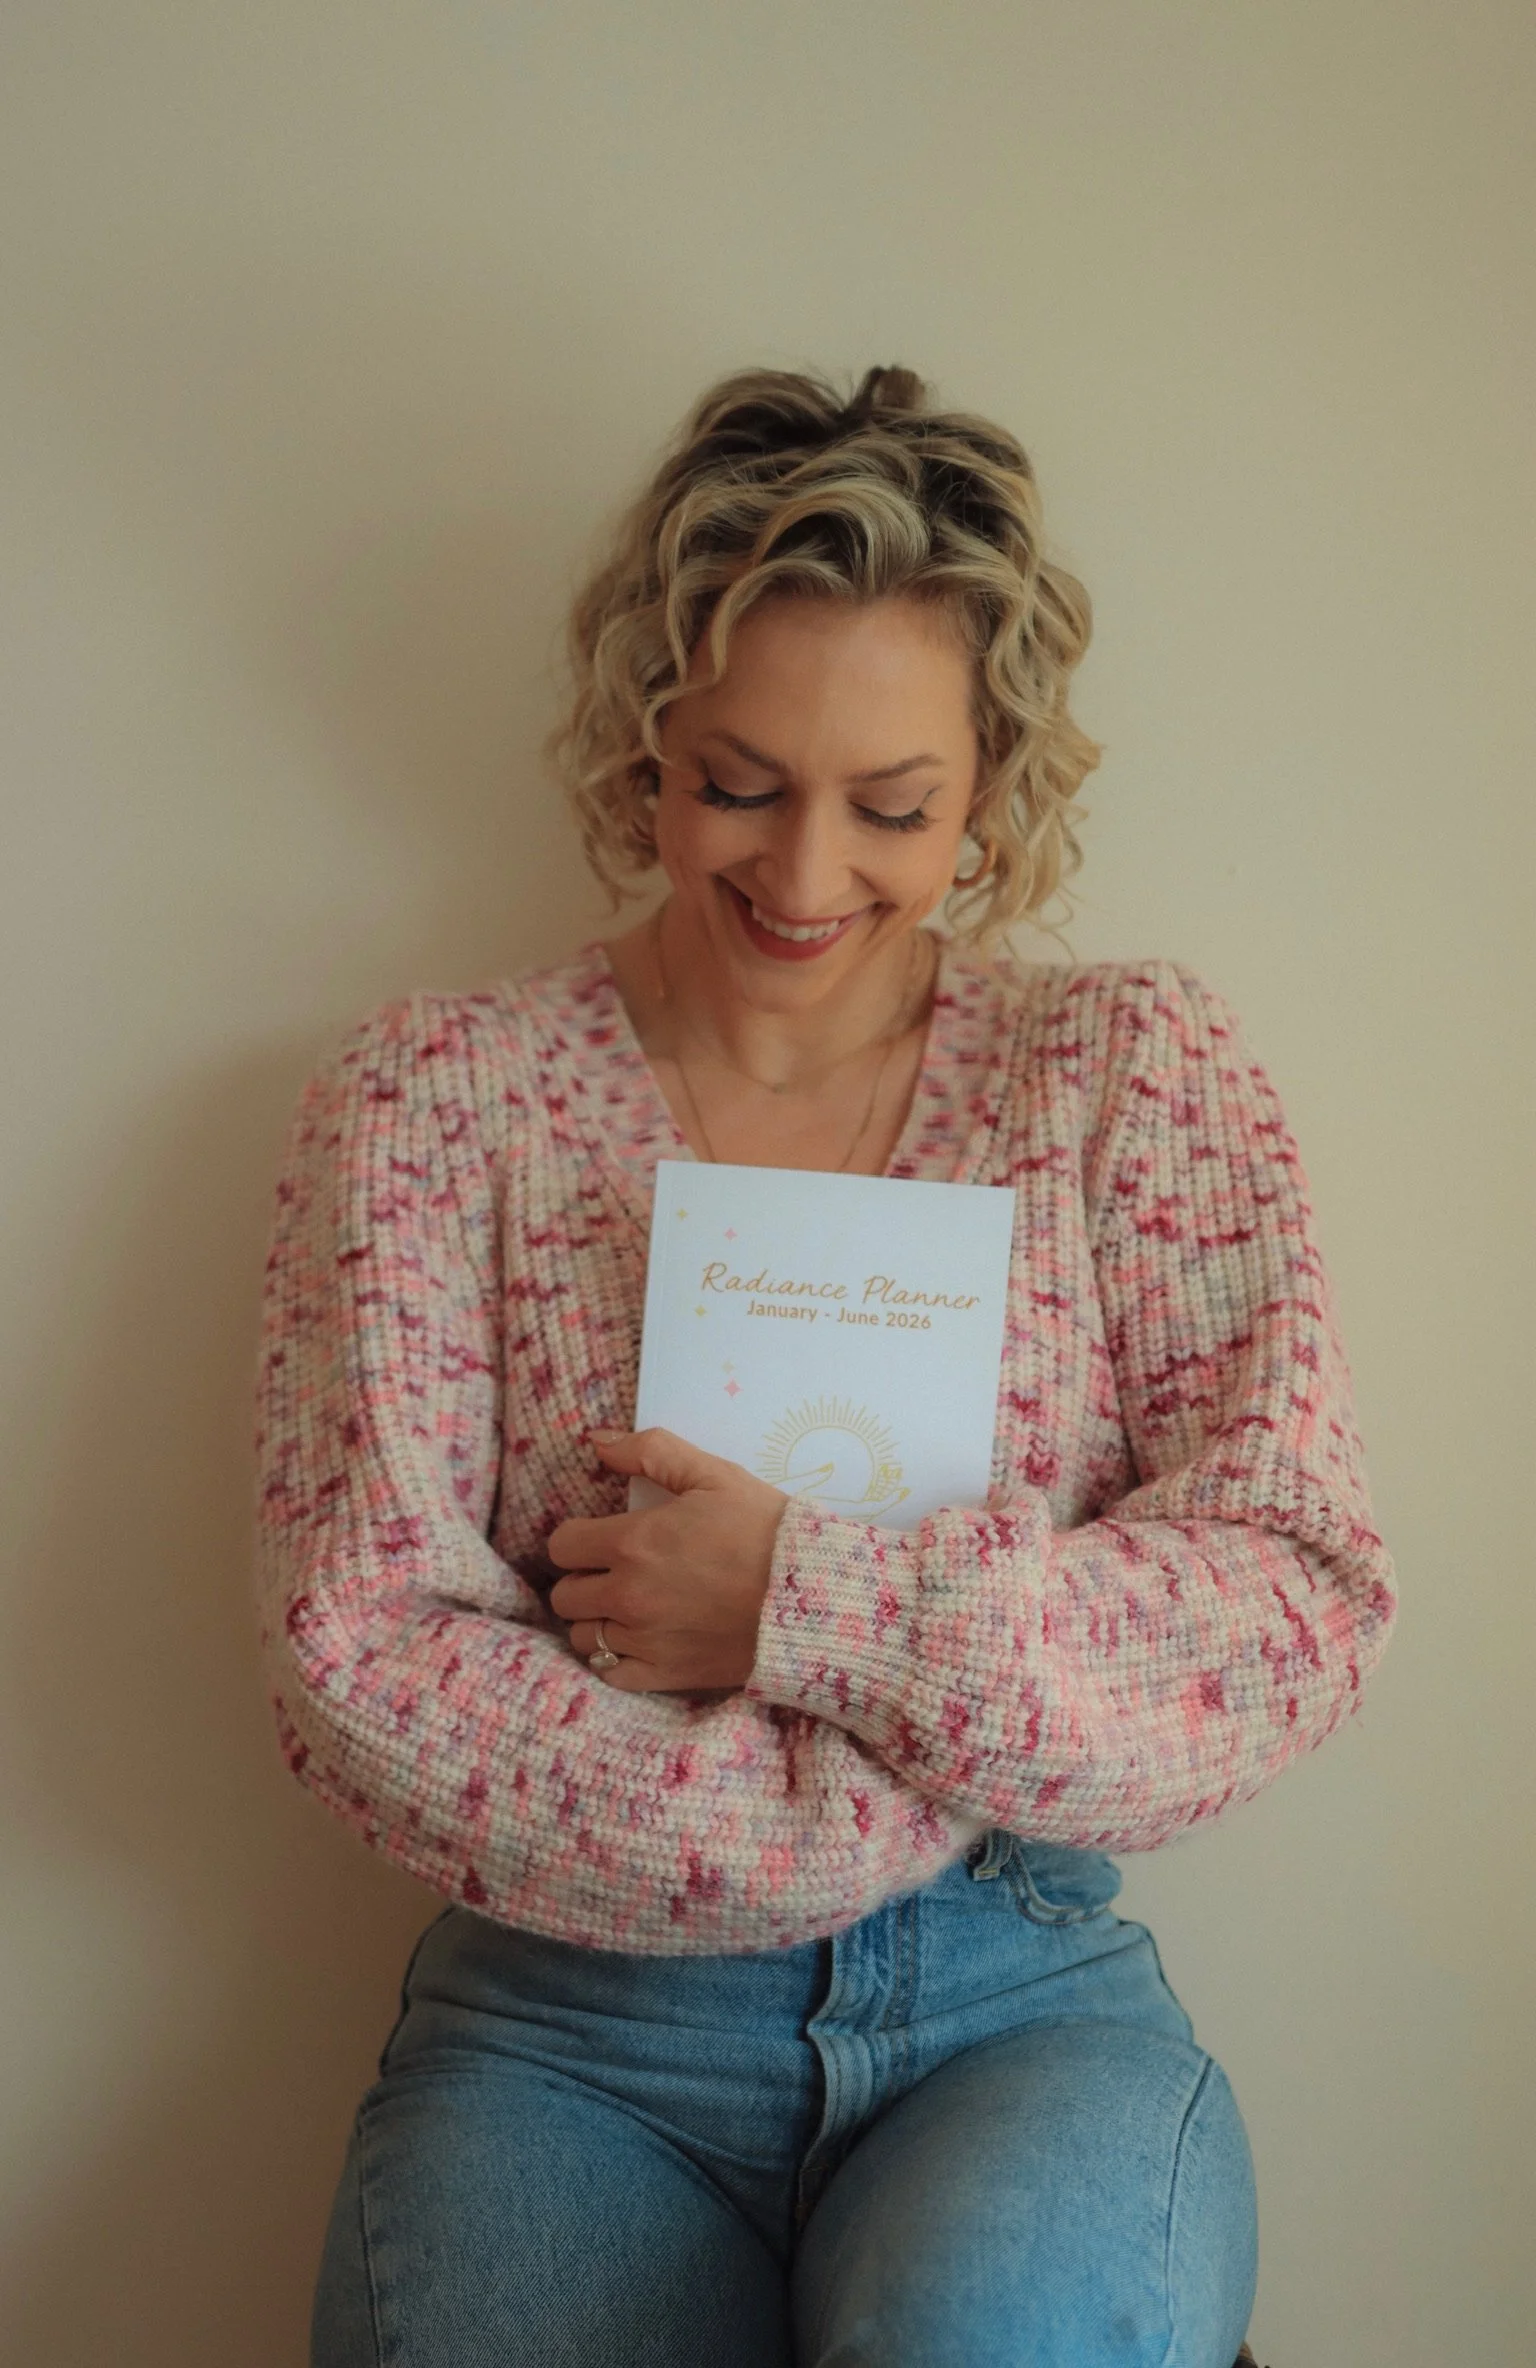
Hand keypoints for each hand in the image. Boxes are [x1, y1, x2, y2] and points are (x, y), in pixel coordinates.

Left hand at [546, 1429, 788, 1693]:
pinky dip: (616, 1660)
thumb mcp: (714, 1475)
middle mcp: (628, 1595)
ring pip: (584, 1637)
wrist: (816, 1597)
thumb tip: (596, 1440)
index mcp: (633, 1542)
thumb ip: (651, 1452)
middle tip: (615, 1573)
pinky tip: (639, 1641)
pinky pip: (611, 1674)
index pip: (562, 1545)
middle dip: (584, 1580)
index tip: (601, 1539)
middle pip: (565, 1595)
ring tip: (628, 1608)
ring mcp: (644, 1641)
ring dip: (597, 1621)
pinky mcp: (666, 1675)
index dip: (578, 1539)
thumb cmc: (766, 1530)